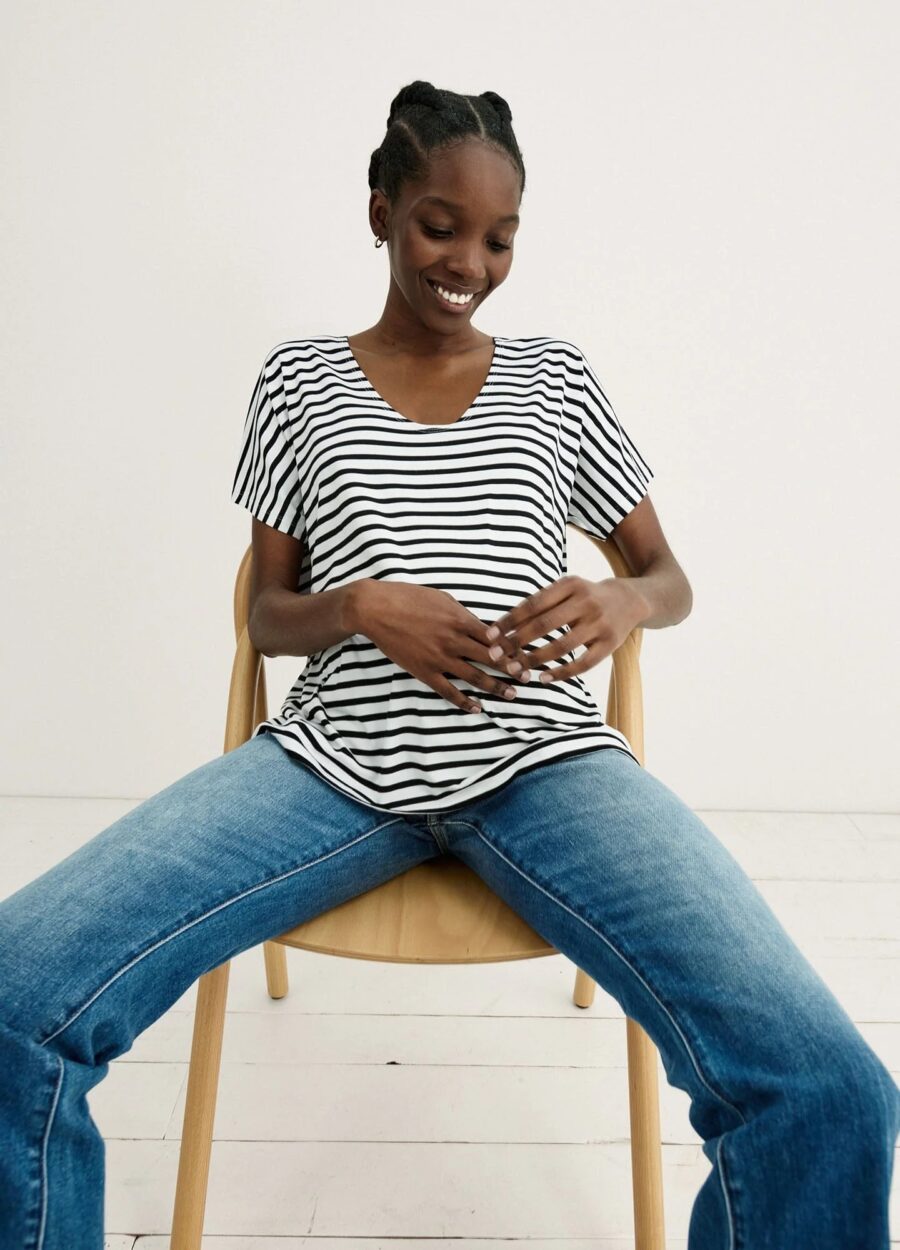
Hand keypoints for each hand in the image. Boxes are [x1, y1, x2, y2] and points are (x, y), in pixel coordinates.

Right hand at [355, 581, 535, 713]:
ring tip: (512, 696)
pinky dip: (464, 701)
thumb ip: (464, 615)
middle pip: (491, 659)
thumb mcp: (443, 598)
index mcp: (461, 620)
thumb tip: (483, 627)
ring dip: (496, 688)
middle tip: (529, 679)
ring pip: (475, 677)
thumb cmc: (409, 597)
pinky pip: (448, 691)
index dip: (515, 649)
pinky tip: (477, 708)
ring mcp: (439, 658)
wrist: (375, 608)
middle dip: (513, 670)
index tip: (529, 656)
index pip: (497, 638)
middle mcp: (454, 641)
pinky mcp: (424, 671)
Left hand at [486, 575, 646, 684]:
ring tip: (515, 668)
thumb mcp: (567, 588)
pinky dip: (562, 672)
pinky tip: (543, 678)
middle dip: (516, 641)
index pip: (533, 604)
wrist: (630, 599)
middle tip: (495, 655)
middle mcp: (585, 603)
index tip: (490, 634)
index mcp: (570, 585)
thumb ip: (542, 602)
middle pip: (544, 625)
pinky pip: (583, 663)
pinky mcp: (609, 644)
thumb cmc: (586, 596)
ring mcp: (599, 624)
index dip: (509, 620)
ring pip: (562, 646)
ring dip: (534, 659)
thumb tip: (504, 625)